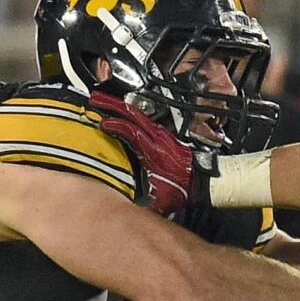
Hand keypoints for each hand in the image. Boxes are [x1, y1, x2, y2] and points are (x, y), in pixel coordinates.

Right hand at [90, 91, 209, 214]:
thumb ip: (138, 196)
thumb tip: (120, 202)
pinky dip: (132, 115)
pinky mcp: (163, 137)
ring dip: (122, 107)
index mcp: (154, 151)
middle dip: (114, 106)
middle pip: (134, 116)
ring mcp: (161, 136)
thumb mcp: (157, 196)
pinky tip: (122, 113)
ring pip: (139, 116)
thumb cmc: (181, 190)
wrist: (202, 184)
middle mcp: (158, 139)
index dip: (116, 126)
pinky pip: (145, 121)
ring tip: (104, 101)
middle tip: (97, 99)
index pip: (132, 132)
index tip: (102, 123)